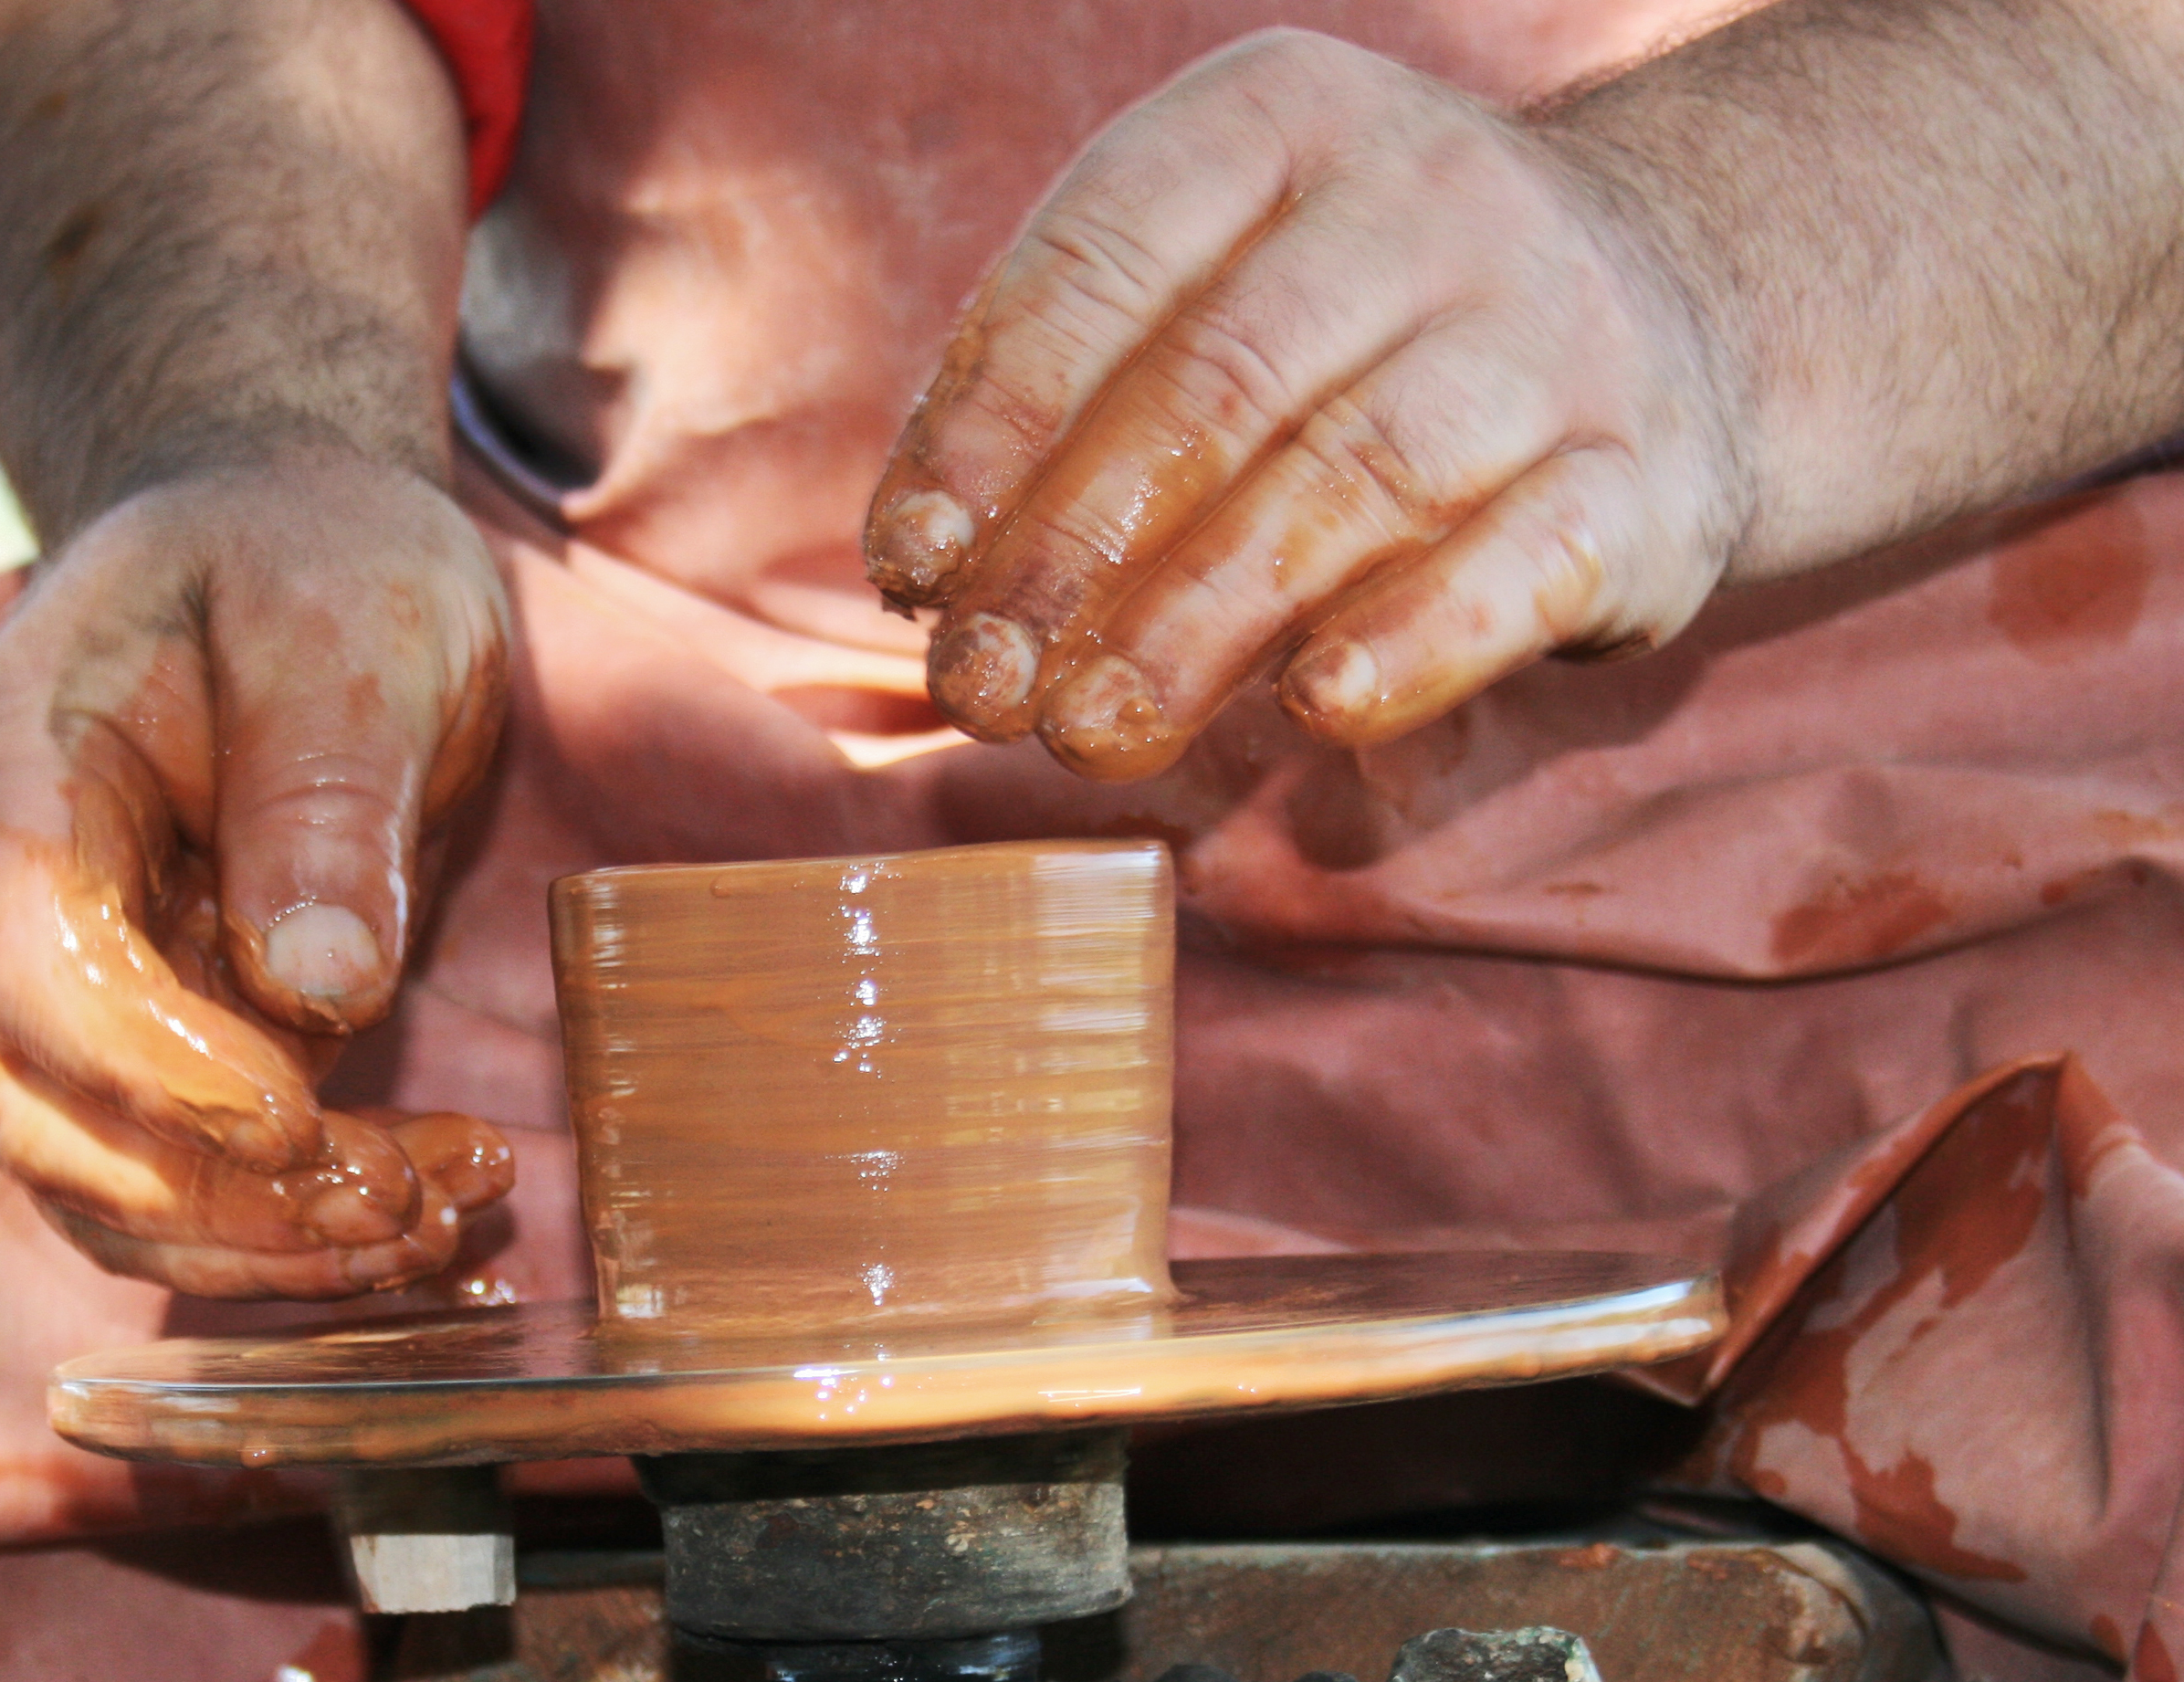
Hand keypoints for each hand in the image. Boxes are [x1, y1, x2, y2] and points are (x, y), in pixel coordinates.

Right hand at [0, 455, 513, 1297]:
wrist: (290, 548)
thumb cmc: (309, 557)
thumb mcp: (349, 626)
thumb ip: (325, 788)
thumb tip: (319, 986)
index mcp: (11, 774)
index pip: (23, 954)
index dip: (143, 1063)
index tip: (291, 1115)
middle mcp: (0, 908)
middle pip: (36, 1112)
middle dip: (212, 1194)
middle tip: (398, 1201)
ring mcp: (70, 991)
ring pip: (106, 1185)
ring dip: (261, 1239)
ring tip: (436, 1222)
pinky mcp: (161, 1046)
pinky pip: (188, 1179)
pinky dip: (291, 1225)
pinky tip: (423, 1214)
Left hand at [866, 29, 1745, 779]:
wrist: (1678, 306)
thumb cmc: (1359, 331)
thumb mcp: (1214, 289)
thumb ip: (1074, 400)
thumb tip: (925, 567)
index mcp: (1280, 121)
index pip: (1100, 263)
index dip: (988, 430)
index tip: (912, 568)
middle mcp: (1429, 197)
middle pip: (1217, 385)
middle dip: (1073, 554)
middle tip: (982, 690)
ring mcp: (1557, 331)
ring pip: (1354, 479)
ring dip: (1200, 624)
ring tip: (1091, 732)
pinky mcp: (1647, 476)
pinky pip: (1525, 561)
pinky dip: (1416, 639)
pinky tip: (1318, 708)